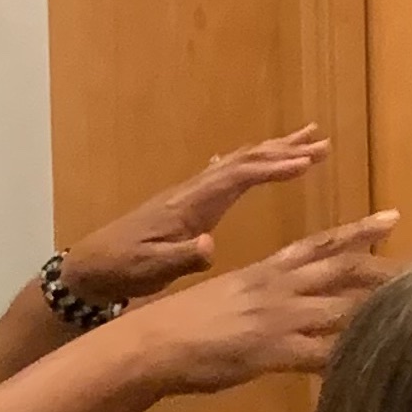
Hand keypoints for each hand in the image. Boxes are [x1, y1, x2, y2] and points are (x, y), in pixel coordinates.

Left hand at [60, 125, 333, 308]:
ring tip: (305, 142)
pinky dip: (249, 163)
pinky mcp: (185, 204)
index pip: (238, 177)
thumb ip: (182, 258)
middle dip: (283, 150)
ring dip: (271, 152)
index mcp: (189, 205)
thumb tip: (211, 245)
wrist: (89, 267)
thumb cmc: (121, 270)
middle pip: (243, 160)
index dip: (272, 168)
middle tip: (322, 141)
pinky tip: (255, 160)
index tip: (307, 163)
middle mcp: (191, 192)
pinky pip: (225, 175)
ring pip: (237, 163)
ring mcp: (188, 195)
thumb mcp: (152, 270)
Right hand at [118, 210, 399, 395]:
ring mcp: (279, 318)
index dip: (358, 233)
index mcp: (265, 272)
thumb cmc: (177, 324)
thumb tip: (266, 306)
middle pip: (345, 270)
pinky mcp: (273, 350)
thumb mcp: (223, 299)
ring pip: (344, 308)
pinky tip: (378, 365)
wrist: (152, 341)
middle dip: (388, 266)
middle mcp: (279, 288)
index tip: (391, 219)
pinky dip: (350, 360)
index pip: (320, 245)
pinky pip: (323, 356)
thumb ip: (252, 299)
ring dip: (382, 310)